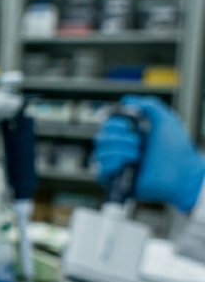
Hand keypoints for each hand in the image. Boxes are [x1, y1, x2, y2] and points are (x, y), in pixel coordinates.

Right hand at [93, 95, 204, 211]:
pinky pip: (99, 170)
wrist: (181, 173)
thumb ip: (148, 105)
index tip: (127, 126)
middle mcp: (121, 150)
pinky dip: (112, 164)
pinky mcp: (115, 181)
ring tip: (137, 156)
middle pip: (100, 138)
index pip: (107, 126)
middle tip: (139, 143)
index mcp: (130, 136)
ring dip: (119, 151)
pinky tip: (126, 164)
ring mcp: (117, 165)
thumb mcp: (165, 119)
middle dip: (120, 139)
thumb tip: (126, 100)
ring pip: (100, 153)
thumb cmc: (176, 149)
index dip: (113, 124)